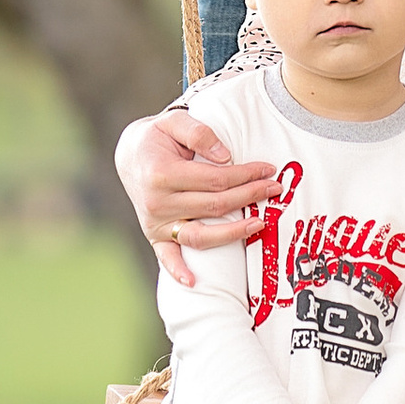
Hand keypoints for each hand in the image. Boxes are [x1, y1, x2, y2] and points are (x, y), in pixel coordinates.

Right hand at [116, 109, 278, 281]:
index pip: (215, 179)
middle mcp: (157, 202)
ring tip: (260, 224)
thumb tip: (226, 157)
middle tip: (274, 188)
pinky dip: (178, 271)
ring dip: (232, 233)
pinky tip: (195, 282)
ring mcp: (155, 223)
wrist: (129, 156)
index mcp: (161, 174)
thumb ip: (199, 133)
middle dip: (249, 196)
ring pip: (199, 236)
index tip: (268, 169)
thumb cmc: (157, 137)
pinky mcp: (153, 235)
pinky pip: (166, 258)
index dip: (245, 174)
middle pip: (214, 206)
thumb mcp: (174, 121)